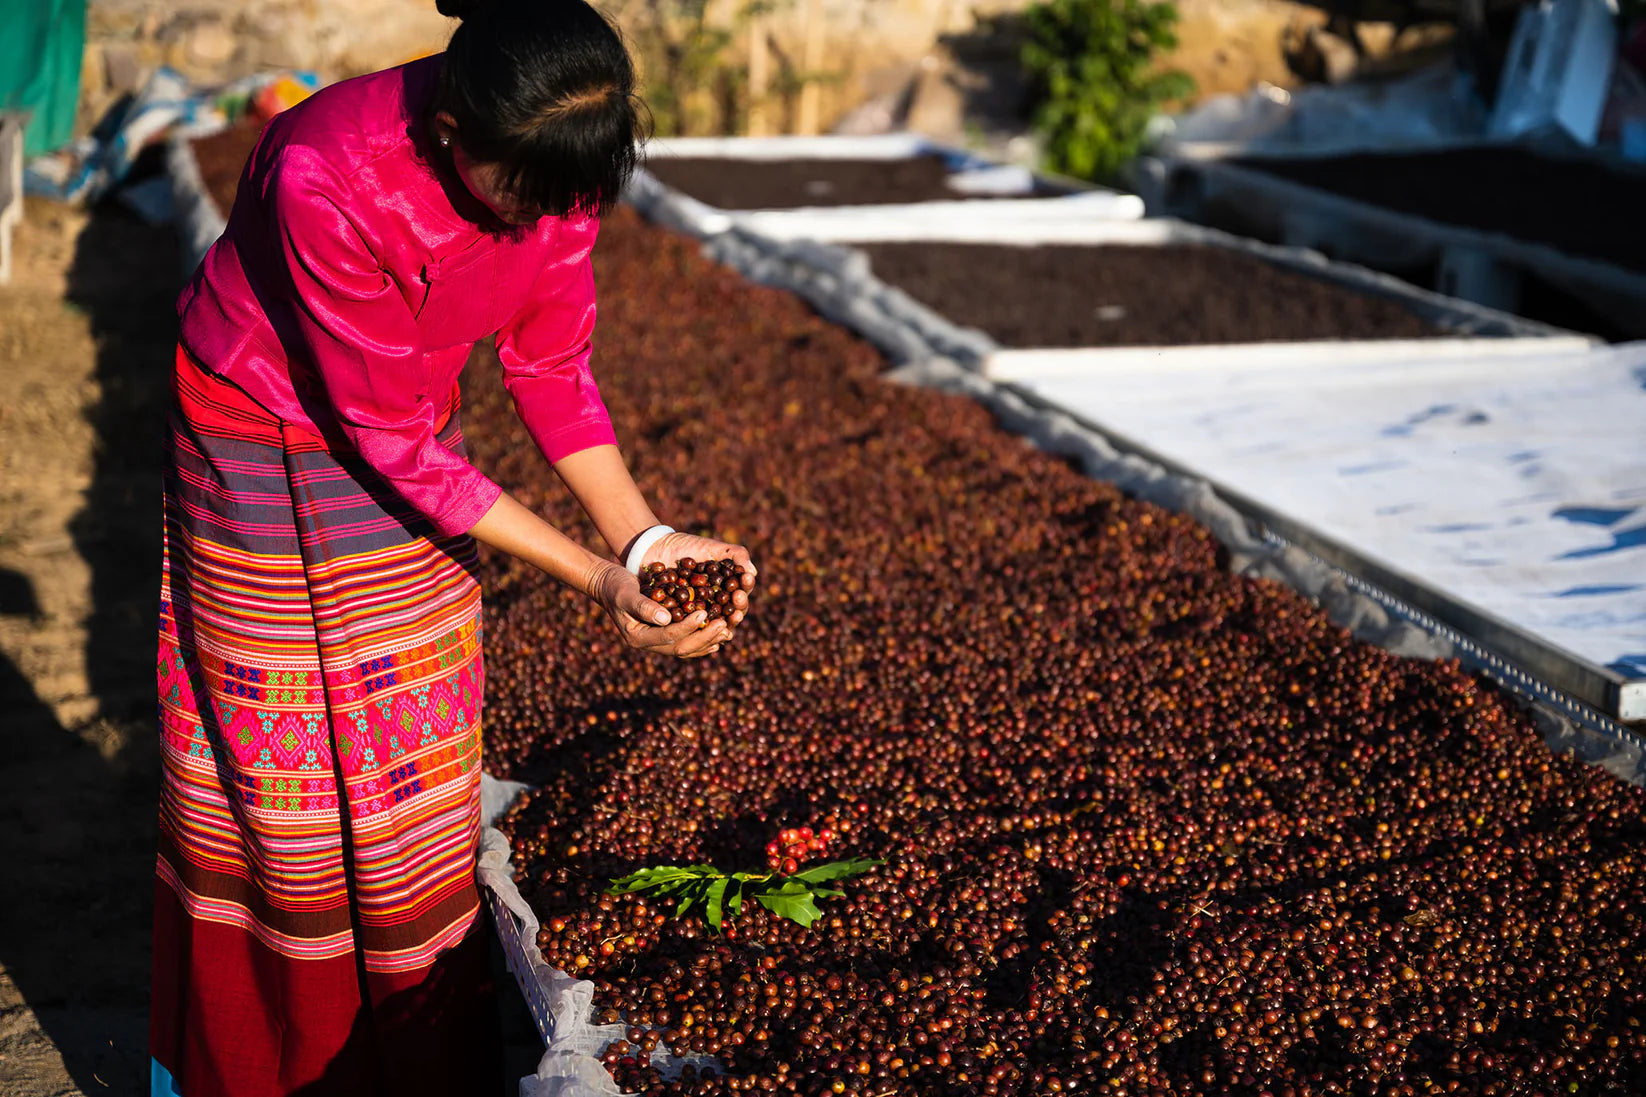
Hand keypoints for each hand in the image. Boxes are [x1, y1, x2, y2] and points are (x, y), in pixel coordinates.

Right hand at [588, 560, 729, 657]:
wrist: (610, 586)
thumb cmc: (616, 586)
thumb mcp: (626, 593)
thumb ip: (643, 606)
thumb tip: (666, 619)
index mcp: (638, 637)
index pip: (667, 636)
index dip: (687, 626)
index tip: (703, 613)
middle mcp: (649, 645)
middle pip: (681, 648)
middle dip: (704, 637)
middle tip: (724, 625)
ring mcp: (657, 643)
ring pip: (687, 649)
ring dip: (708, 642)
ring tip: (727, 631)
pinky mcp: (665, 635)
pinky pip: (687, 643)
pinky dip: (703, 641)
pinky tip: (720, 636)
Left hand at [642, 532, 757, 628]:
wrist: (657, 549)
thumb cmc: (689, 547)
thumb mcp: (714, 548)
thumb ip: (735, 555)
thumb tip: (752, 572)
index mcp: (727, 591)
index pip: (740, 594)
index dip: (745, 587)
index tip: (746, 579)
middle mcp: (716, 607)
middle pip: (732, 613)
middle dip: (738, 605)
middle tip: (738, 597)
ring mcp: (699, 615)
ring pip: (715, 624)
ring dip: (723, 621)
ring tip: (729, 614)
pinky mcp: (681, 620)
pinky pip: (690, 627)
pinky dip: (697, 628)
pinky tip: (702, 625)